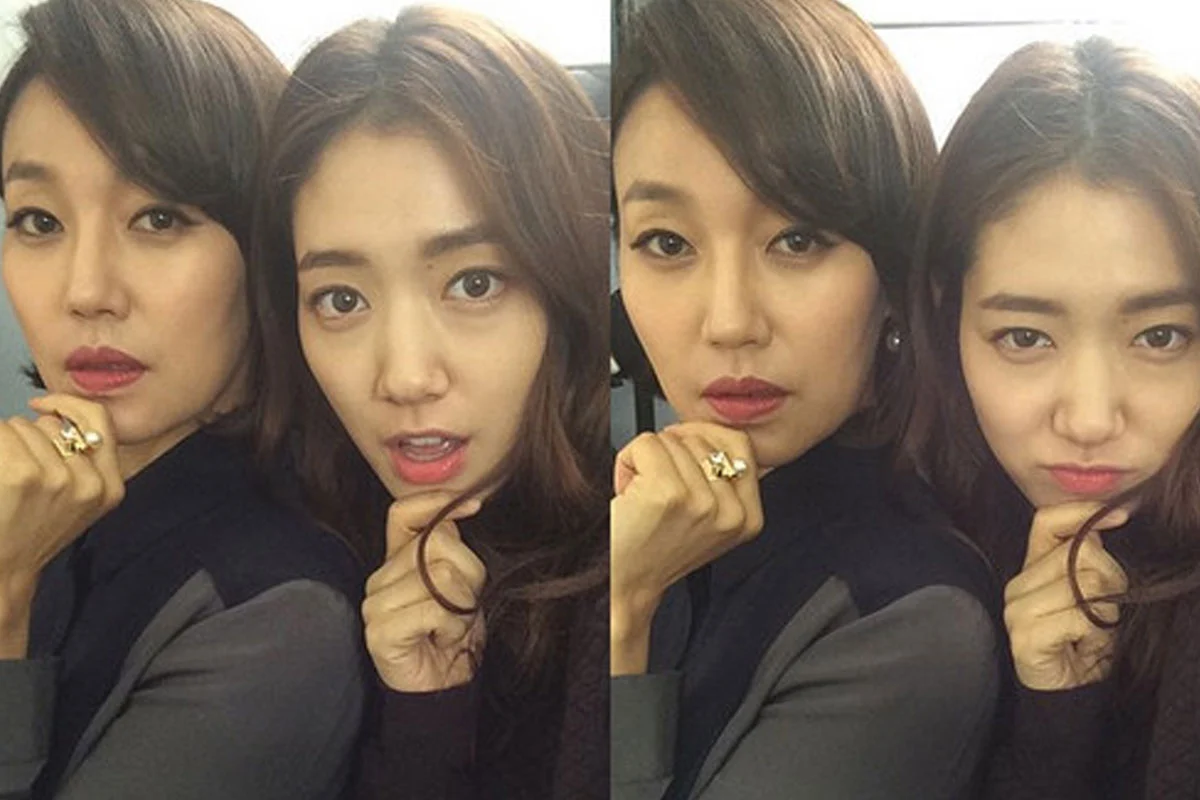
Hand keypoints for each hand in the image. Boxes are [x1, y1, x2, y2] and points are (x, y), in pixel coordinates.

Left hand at [0, 394, 123, 654]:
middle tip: (16, 471)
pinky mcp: (24, 475)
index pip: (98, 421)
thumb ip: (81, 461)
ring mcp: (58, 478)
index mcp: (110, 488)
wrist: (2, 572)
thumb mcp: (77, 502)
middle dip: (30, 435)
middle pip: (53, 423)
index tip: (42, 406)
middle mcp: (90, 481)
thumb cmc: (31, 533)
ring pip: (24, 426)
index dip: (67, 405)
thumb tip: (53, 413)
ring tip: (4, 476)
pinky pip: (4, 434)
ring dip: (7, 442)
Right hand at [362, 492, 486, 692]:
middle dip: (468, 574)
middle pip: (438, 544)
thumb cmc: (453, 632)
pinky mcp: (379, 630)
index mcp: (397, 560)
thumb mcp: (462, 581)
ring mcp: (375, 603)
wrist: (442, 684)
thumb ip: (452, 548)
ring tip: (451, 625)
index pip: (403, 512)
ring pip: (441, 576)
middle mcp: (380, 577)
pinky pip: (434, 609)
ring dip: (462, 605)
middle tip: (461, 605)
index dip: (438, 503)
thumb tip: (464, 508)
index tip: (473, 507)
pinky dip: (452, 625)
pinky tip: (442, 638)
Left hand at [610, 422, 763, 671]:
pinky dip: (627, 460)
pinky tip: (627, 490)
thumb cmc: (653, 549)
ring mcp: (703, 502)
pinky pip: (646, 444)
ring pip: (672, 440)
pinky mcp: (670, 493)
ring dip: (646, 459)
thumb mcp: (706, 518)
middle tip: (655, 488)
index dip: (704, 435)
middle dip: (670, 453)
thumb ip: (720, 478)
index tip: (682, 445)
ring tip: (641, 494)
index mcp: (748, 518)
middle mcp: (731, 512)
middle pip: (701, 438)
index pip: (740, 444)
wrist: (622, 585)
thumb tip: (709, 430)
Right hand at [1004, 501, 1128, 690]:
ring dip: (1105, 612)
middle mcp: (1018, 584)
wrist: (1069, 695)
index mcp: (1032, 569)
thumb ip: (1088, 560)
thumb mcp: (1093, 595)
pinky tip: (1085, 646)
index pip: (1048, 521)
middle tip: (1106, 612)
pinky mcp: (1024, 635)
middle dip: (1111, 580)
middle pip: (1080, 554)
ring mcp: (1016, 609)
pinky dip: (1095, 634)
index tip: (1118, 517)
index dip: (1083, 513)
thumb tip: (1104, 524)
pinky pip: (1079, 617)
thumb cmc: (1085, 645)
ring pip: (1084, 583)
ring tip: (1094, 632)